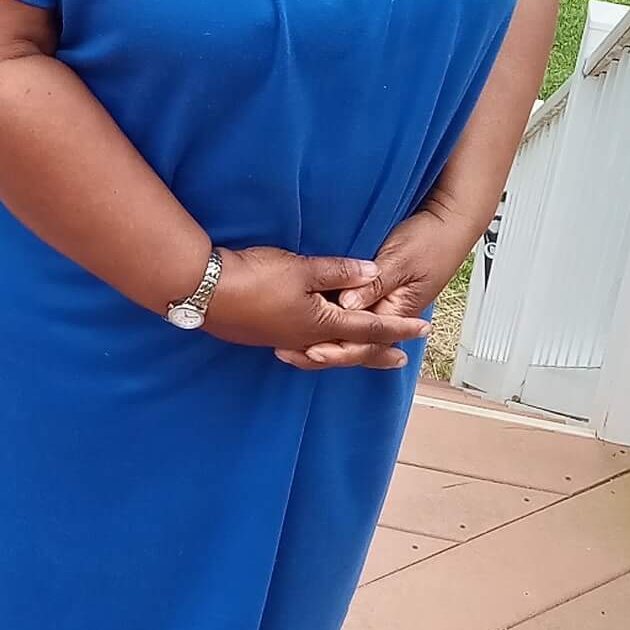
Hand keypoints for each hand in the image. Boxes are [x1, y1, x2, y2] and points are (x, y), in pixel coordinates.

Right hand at [203, 246, 430, 366]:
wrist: (206, 291)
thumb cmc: (257, 279)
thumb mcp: (302, 270)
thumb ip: (339, 272)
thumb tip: (373, 274)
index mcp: (321, 324)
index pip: (370, 328)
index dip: (398, 327)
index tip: (423, 329)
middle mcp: (307, 339)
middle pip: (351, 349)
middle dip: (378, 352)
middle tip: (401, 359)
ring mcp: (285, 340)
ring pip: (328, 351)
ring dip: (351, 351)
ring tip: (361, 352)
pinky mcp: (266, 336)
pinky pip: (306, 348)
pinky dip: (323, 349)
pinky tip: (315, 343)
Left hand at [276, 210, 473, 370]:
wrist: (449, 225)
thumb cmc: (429, 241)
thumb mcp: (399, 261)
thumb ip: (373, 286)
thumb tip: (346, 305)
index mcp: (397, 311)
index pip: (363, 341)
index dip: (335, 349)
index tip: (308, 350)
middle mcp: (389, 313)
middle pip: (354, 343)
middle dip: (324, 350)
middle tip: (289, 353)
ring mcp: (385, 304)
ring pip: (352, 331)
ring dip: (326, 339)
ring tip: (294, 348)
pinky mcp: (379, 292)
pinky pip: (354, 313)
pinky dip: (333, 320)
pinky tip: (315, 322)